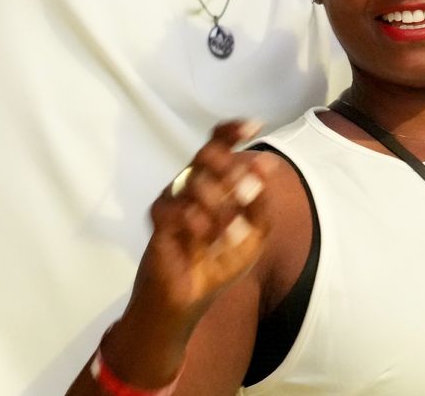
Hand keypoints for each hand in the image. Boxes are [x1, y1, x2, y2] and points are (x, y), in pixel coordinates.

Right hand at [130, 121, 270, 330]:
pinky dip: (199, 224)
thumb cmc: (219, 263)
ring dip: (222, 206)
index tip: (254, 125)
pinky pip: (179, 210)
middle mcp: (190, 183)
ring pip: (196, 181)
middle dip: (232, 169)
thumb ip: (262, 204)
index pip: (217, 144)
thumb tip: (267, 167)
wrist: (188, 299)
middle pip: (206, 155)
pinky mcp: (158, 221)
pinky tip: (208, 240)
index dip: (232, 132)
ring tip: (233, 233)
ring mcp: (171, 200)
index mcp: (212, 181)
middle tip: (249, 191)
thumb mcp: (254, 236)